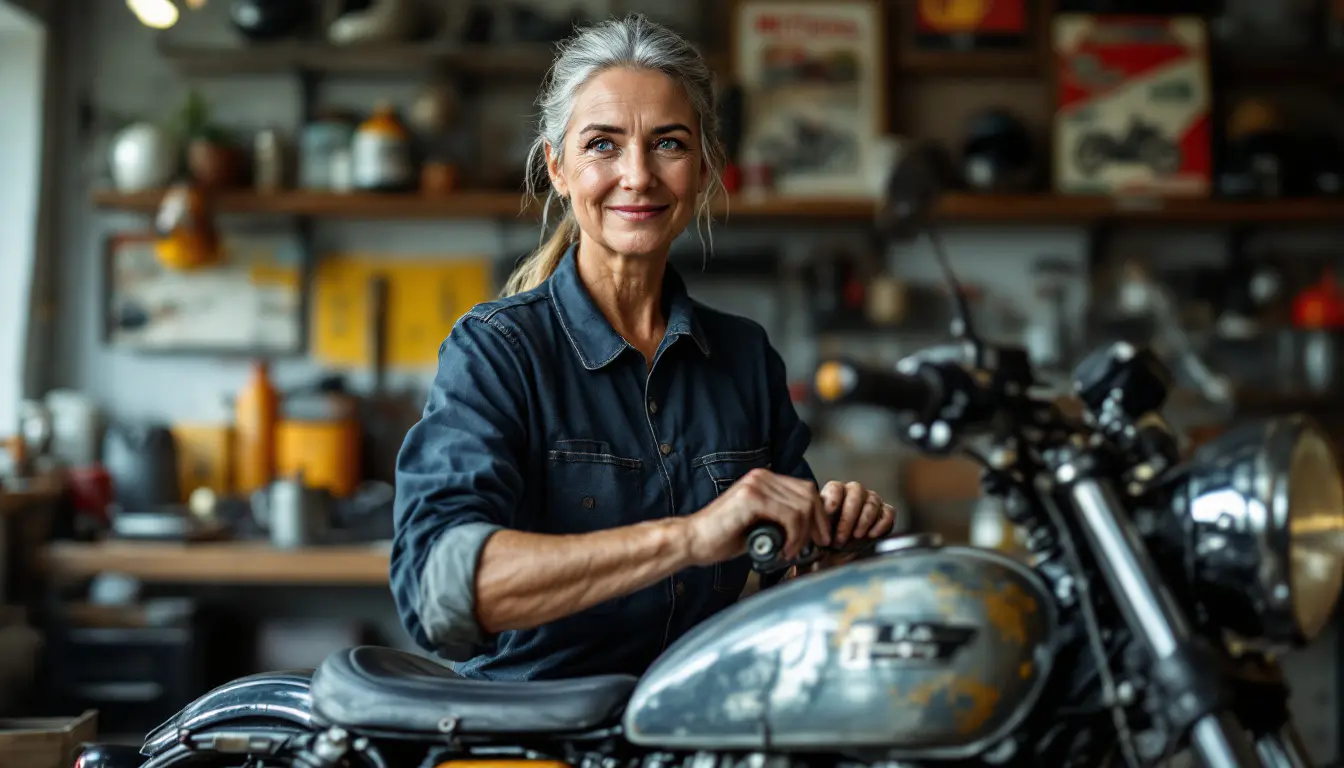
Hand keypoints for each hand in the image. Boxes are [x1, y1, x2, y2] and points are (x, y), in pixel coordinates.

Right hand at [681, 468, 830, 565]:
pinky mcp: (752, 498)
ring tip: (792, 552)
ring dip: (804, 535)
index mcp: (765, 479)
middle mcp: (762, 476)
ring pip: (802, 507)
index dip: (820, 514)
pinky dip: (794, 537)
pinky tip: (785, 550)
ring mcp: (756, 484)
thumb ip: (782, 519)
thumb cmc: (723, 537)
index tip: (821, 537)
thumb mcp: (760, 524)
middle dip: (818, 524)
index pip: (806, 490)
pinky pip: (790, 516)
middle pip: (809, 495)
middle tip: (816, 546)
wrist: (693, 541)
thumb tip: (813, 529)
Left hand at [817, 480, 895, 564]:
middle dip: (848, 516)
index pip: (835, 487)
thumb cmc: (827, 539)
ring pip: (872, 502)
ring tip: (856, 537)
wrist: (842, 551)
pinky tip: (872, 535)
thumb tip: (813, 531)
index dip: (833, 498)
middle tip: (841, 536)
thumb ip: (814, 528)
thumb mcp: (817, 534)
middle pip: (856, 492)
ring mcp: (871, 501)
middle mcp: (854, 493)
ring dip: (864, 521)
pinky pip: (888, 512)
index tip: (829, 512)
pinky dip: (881, 524)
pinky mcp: (885, 513)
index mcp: (835, 493)